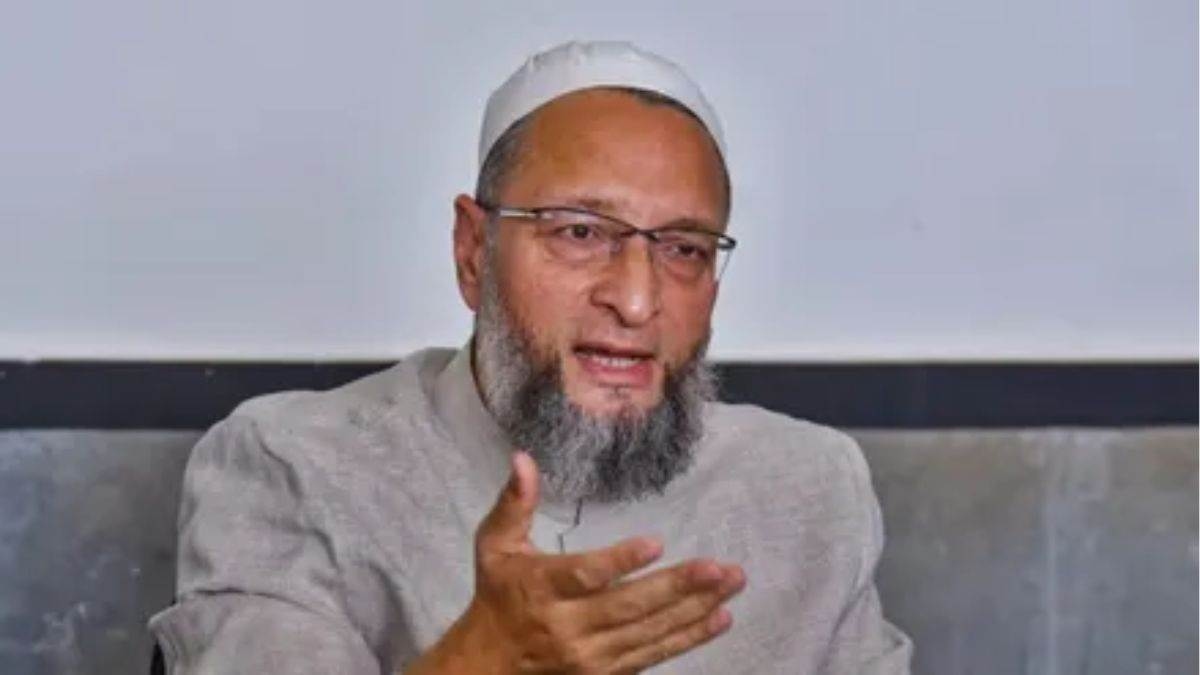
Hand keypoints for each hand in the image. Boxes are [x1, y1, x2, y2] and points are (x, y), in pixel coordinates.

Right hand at [406, 451, 745, 674]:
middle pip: (628, 608)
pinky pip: (654, 655)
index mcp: (541, 588)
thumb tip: (523, 458)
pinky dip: (688, 638)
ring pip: (649, 632)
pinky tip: (719, 618)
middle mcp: (567, 626)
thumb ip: (514, 503)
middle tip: (720, 567)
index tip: (656, 542)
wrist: (490, 663)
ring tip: (731, 585)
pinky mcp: (606, 672)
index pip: (584, 576)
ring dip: (694, 609)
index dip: (621, 562)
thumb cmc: (498, 592)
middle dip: (678, 587)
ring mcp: (590, 655)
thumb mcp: (494, 545)